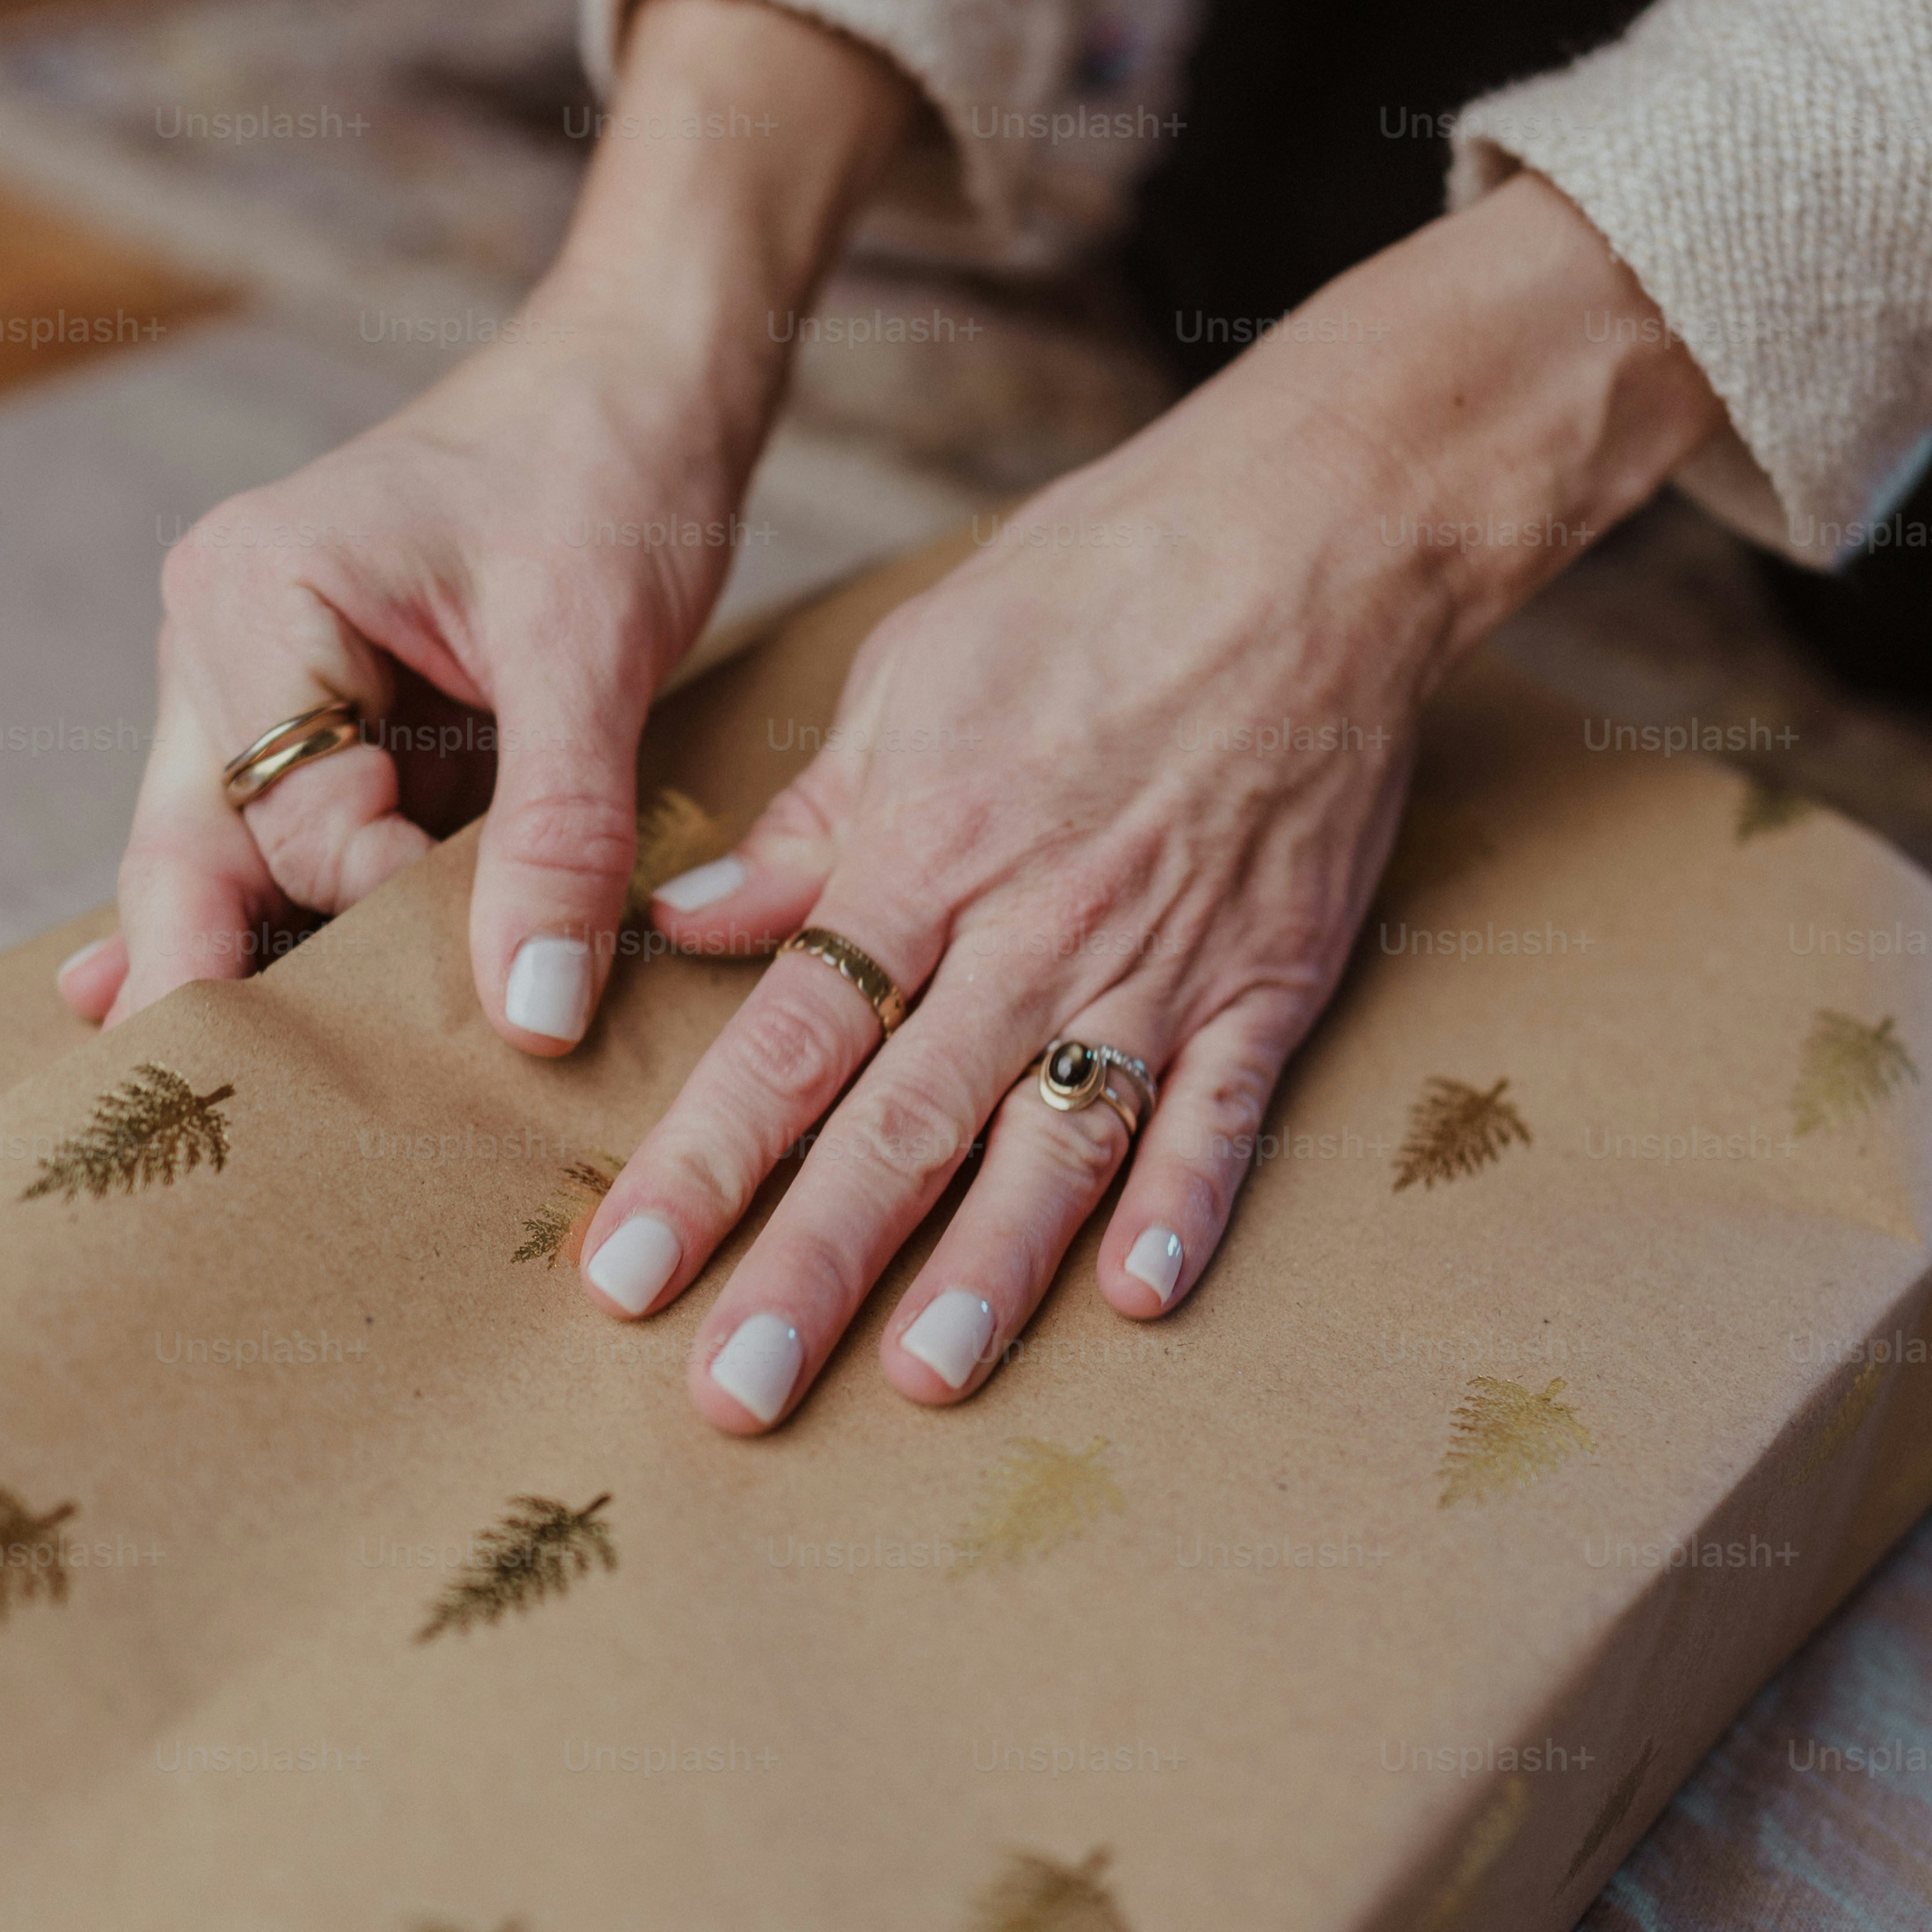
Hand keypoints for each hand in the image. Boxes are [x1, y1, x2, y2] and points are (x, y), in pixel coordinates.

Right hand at [67, 0, 912, 1040]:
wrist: (648, 375)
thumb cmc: (612, 467)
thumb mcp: (597, 648)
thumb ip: (559, 829)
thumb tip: (529, 1012)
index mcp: (249, 600)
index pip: (280, 830)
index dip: (370, 927)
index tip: (456, 1015)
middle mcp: (221, 646)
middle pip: (194, 868)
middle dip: (220, 1002)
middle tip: (215, 1173)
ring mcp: (263, 687)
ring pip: (240, 876)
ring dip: (280, 980)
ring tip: (268, 1142)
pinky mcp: (333, 724)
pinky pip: (309, 856)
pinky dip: (327, 938)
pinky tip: (285, 1047)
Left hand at [567, 176, 1725, 1428]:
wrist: (1309, 538)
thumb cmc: (1093, 585)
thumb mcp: (913, 671)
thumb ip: (808, 823)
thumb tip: (687, 926)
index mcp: (925, 846)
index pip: (786, 1039)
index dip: (701, 1166)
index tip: (623, 1275)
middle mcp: (1033, 925)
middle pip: (900, 1122)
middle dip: (809, 1264)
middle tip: (734, 1393)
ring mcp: (1161, 961)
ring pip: (1053, 1143)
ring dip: (985, 1275)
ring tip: (916, 1383)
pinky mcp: (1273, 976)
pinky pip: (1224, 1111)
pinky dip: (1187, 1205)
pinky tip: (1143, 1300)